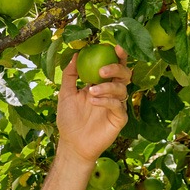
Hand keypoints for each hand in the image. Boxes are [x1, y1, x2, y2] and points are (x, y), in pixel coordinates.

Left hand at [56, 46, 131, 164]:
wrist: (71, 143)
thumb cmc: (69, 119)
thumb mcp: (65, 94)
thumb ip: (70, 75)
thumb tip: (75, 54)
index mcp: (101, 84)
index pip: (114, 66)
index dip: (119, 56)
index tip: (115, 46)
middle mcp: (112, 93)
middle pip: (124, 74)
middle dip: (116, 68)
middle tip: (101, 70)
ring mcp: (117, 105)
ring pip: (121, 89)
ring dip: (106, 87)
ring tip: (90, 92)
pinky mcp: (120, 118)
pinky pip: (118, 105)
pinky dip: (107, 101)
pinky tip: (94, 101)